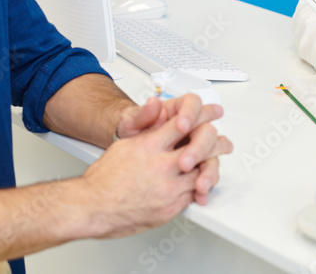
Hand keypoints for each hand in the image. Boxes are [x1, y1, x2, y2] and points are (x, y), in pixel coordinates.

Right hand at [83, 112, 232, 237]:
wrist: (92, 206)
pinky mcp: (170, 208)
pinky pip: (193, 195)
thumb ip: (147, 126)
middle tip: (222, 141)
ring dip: (209, 167)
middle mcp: (162, 166)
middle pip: (202, 147)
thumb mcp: (124, 142)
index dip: (201, 115)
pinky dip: (198, 187)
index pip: (185, 123)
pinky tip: (198, 183)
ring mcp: (168, 189)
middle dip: (215, 142)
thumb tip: (157, 107)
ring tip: (213, 161)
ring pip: (203, 172)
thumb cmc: (103, 178)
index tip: (210, 114)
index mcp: (150, 145)